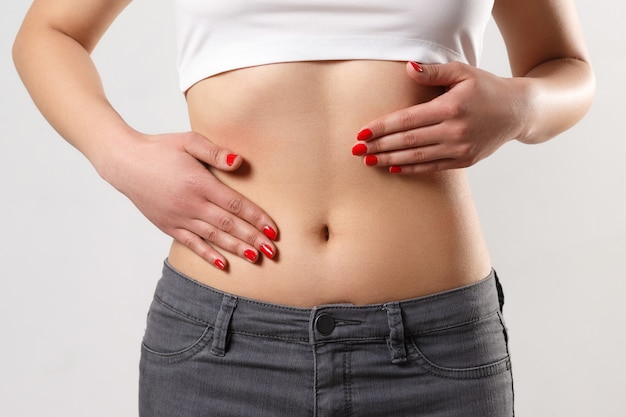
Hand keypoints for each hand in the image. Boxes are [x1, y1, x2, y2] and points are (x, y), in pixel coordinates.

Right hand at [105, 131, 277, 269]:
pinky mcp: (168, 226)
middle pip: (228, 225)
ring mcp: (179, 218)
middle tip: (272, 251)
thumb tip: (239, 162)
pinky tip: (224, 265)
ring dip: (236, 249)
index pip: (235, 204)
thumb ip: (215, 152)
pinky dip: (208, 255)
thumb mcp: (189, 141)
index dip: (256, 218)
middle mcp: (191, 204)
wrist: (124, 162)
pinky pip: (192, 244)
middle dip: (253, 238)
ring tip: (256, 258)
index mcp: (199, 183)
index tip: (273, 230)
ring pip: (213, 237)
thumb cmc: (160, 148)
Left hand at [352, 61, 525, 173]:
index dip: (383, 127)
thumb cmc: (486, 89)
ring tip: (369, 161)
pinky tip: (393, 167)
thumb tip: (408, 69)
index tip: (362, 132)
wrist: (517, 112)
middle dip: (379, 146)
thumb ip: (434, 72)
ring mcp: (461, 148)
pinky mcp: (465, 161)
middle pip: (408, 140)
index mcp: (451, 107)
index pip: (408, 119)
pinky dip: (411, 167)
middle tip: (357, 150)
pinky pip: (432, 167)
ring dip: (390, 159)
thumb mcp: (463, 72)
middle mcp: (455, 130)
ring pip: (418, 156)